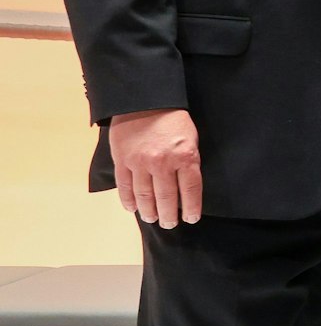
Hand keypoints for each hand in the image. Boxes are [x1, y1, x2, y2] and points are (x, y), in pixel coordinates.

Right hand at [108, 108, 201, 227]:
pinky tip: (132, 208)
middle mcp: (162, 162)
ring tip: (152, 219)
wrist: (145, 101)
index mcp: (185, 156)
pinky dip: (128, 200)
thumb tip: (186, 188)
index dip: (191, 208)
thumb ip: (188, 163)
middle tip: (169, 224)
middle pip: (167, 197)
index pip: (190, 190)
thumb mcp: (191, 139)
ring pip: (144, 196)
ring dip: (148, 211)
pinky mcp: (123, 160)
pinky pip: (125, 186)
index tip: (191, 219)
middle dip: (169, 215)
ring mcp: (140, 162)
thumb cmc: (173, 121)